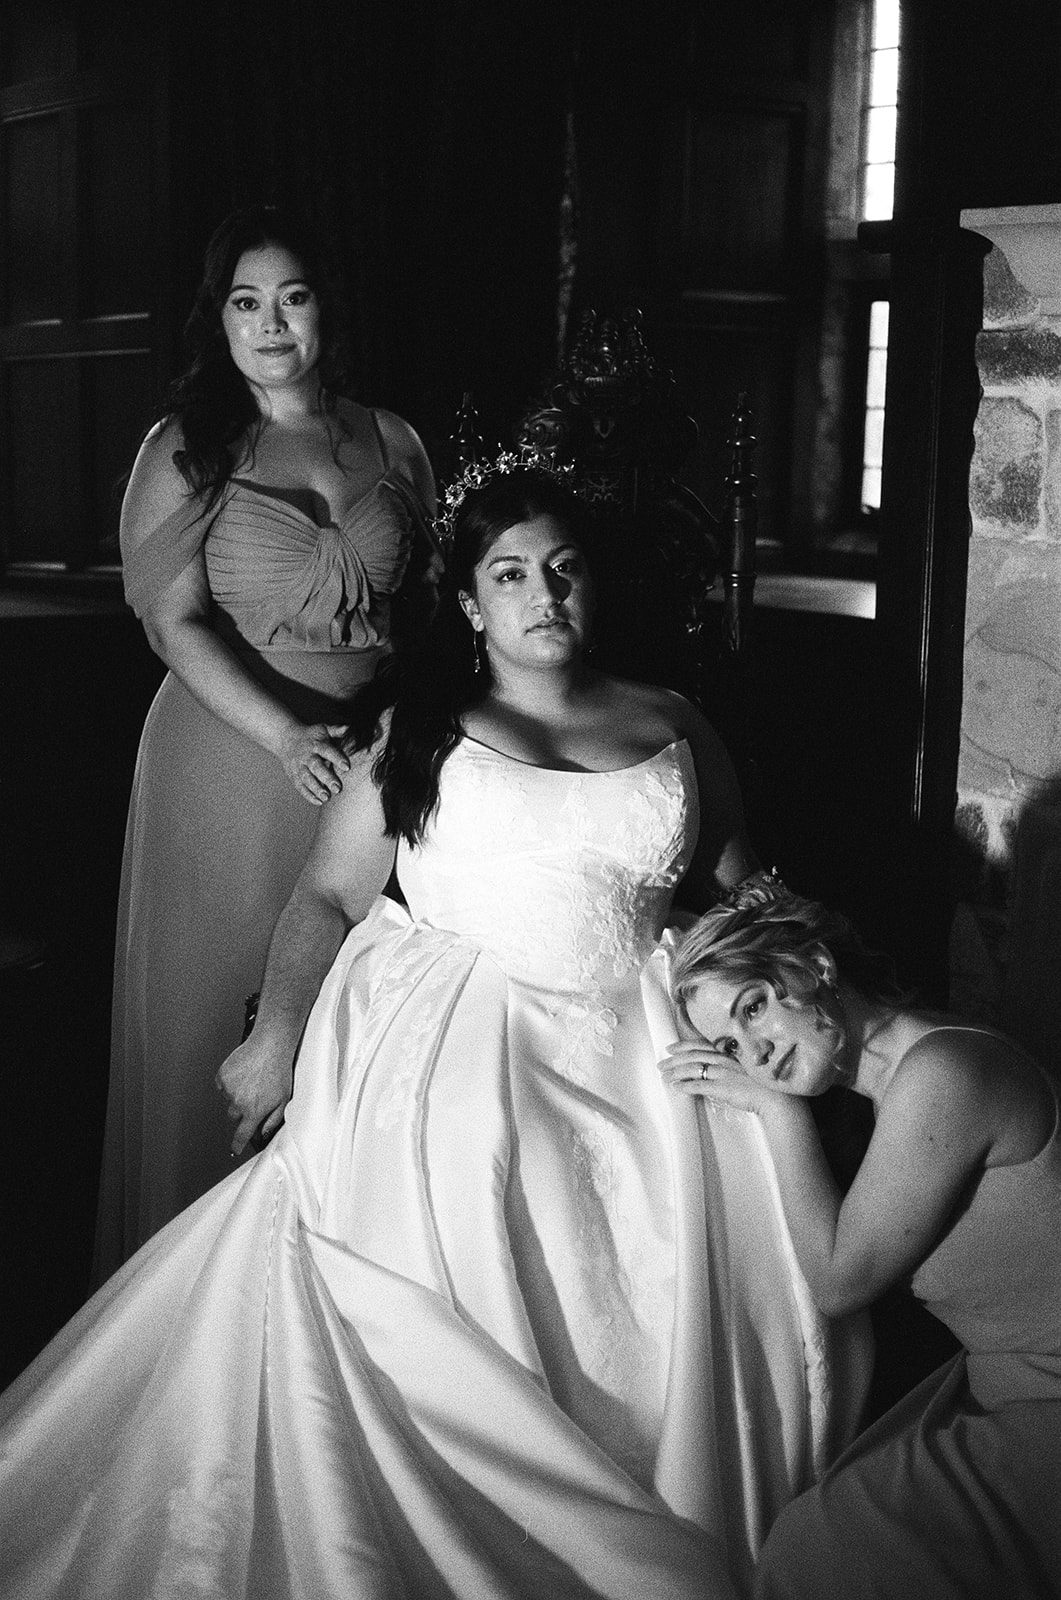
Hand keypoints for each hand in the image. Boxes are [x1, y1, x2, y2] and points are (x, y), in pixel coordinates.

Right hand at [216, 1035, 294, 1156]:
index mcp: (254, 1111)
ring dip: (236, 1094)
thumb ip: (273, 1120)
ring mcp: (228, 1089)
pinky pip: (222, 1085)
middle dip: (242, 1110)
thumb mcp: (284, 1100)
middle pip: (234, 1116)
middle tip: (254, 1096)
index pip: (242, 1135)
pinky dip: (230, 1081)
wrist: (270, 1046)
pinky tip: (243, 1073)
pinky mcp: (222, 1076)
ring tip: (252, 1080)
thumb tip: (264, 1133)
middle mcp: (238, 1102)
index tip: (235, 1149)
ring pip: (228, 1099)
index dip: (237, 1145)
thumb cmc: (279, 1070)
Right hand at [277, 722, 350, 804]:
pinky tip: (319, 802)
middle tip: (337, 788)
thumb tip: (349, 728)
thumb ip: (336, 730)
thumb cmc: (311, 736)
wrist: (285, 738)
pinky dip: (308, 795)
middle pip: (316, 767)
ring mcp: (298, 766)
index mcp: (315, 744)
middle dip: (326, 777)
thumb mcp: (323, 729)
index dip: (336, 758)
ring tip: (327, 797)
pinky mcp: (294, 775)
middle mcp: (306, 756)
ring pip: (306, 778)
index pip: (326, 750)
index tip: (347, 767)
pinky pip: (300, 786)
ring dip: (316, 789)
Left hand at [659, 1039, 781, 1117]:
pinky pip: (698, 1085)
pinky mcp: (723, 1088)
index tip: (670, 1048)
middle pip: (693, 1056)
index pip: (701, 1044)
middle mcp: (725, 1059)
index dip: (683, 1046)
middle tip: (661, 1064)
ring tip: (663, 1077)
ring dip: (675, 1072)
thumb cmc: (766, 1084)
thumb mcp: (748, 1067)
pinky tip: (675, 1088)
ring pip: (692, 1069)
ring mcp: (723, 1072)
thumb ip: (733, 1064)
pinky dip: (685, 1086)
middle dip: (674, 1060)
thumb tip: (717, 1068)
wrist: (778, 1097)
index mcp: (730, 1052)